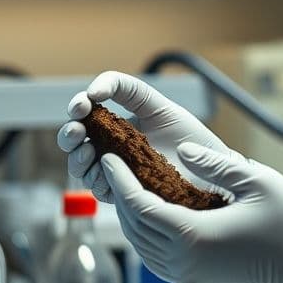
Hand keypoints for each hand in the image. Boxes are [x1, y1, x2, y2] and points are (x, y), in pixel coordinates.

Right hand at [56, 71, 230, 200]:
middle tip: (77, 132)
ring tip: (88, 152)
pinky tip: (104, 175)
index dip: (78, 106)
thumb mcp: (158, 105)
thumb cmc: (190, 137)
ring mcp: (117, 170)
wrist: (213, 171)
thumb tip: (95, 89)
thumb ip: (127, 88)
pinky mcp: (125, 193)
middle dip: (69, 134)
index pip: (86, 112)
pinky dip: (96, 182)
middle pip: (75, 140)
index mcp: (117, 123)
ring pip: (82, 166)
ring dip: (77, 159)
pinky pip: (100, 190)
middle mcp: (112, 147)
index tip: (82, 105)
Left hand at [102, 141, 282, 282]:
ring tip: (128, 185)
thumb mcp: (256, 180)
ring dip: (130, 216)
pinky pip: (156, 257)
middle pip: (134, 227)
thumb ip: (213, 164)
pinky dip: (146, 234)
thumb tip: (179, 149)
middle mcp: (185, 262)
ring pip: (141, 245)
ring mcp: (190, 276)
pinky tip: (150, 212)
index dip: (120, 180)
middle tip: (115, 164)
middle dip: (120, 195)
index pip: (139, 206)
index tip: (110, 157)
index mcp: (194, 236)